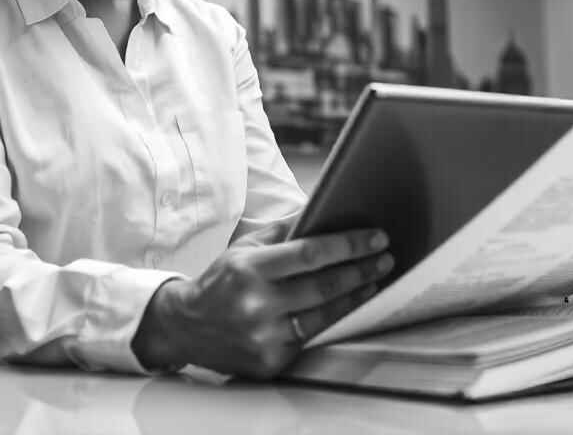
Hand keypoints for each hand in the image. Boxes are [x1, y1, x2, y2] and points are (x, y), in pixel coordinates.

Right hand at [132, 229, 393, 378]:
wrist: (187, 326)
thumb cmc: (222, 280)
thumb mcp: (244, 248)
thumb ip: (283, 233)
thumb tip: (323, 213)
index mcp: (250, 269)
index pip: (311, 254)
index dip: (349, 245)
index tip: (376, 237)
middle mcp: (257, 304)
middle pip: (325, 285)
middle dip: (361, 269)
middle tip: (385, 258)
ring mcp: (264, 336)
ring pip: (324, 315)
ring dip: (355, 296)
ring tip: (374, 280)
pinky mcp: (269, 360)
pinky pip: (311, 339)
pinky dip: (331, 321)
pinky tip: (347, 306)